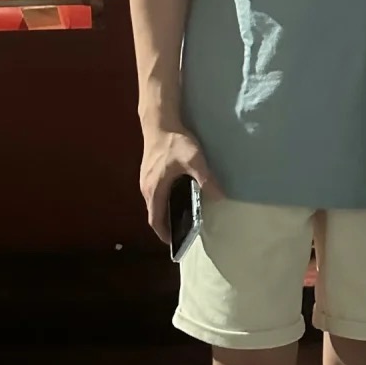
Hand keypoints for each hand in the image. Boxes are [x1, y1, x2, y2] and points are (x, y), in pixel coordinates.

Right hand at [140, 125, 220, 243]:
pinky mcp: (148, 172)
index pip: (155, 220)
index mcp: (154, 190)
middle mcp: (146, 187)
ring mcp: (145, 179)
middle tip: (183, 231)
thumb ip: (206, 179)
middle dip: (166, 224)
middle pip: (154, 214)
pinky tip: (178, 197)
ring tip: (182, 217)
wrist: (160, 121)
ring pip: (153, 203)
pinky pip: (155, 193)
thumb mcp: (194, 159)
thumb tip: (220, 197)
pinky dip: (163, 201)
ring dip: (165, 212)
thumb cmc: (174, 142)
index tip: (174, 242)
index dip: (164, 233)